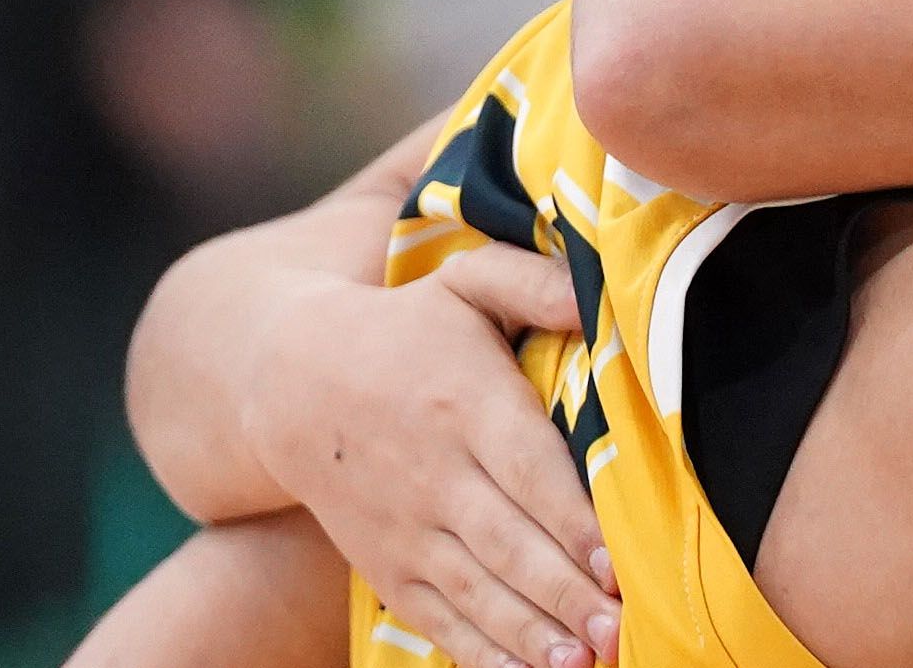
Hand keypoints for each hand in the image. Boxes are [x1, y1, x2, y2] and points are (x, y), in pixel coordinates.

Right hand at [241, 244, 618, 667]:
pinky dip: (483, 653)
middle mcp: (436, 474)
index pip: (527, 470)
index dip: (571, 520)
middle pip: (508, 544)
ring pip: (477, 592)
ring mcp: (408, 529)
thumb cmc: (406, 329)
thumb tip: (595, 296)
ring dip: (532, 634)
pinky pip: (440, 620)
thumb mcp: (464, 284)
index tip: (615, 561)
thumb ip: (534, 282)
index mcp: (467, 404)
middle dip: (565, 593)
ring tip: (587, 662)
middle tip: (620, 629)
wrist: (292, 382)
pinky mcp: (389, 567)